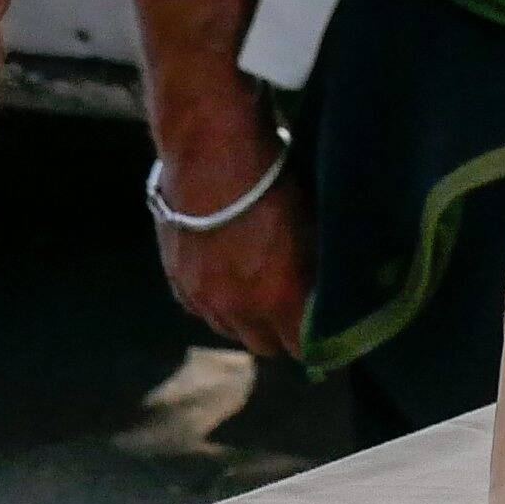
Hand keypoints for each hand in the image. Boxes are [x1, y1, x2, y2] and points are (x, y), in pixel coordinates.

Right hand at [154, 160, 312, 362]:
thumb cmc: (275, 183)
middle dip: (279, 334)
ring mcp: (203, 299)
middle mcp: (240, 311)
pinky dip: (213, 301)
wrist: (212, 154)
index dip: (315, 341)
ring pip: (229, 329)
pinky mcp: (177, 281)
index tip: (323, 328)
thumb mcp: (311, 229)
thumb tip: (327, 293)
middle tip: (290, 310)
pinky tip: (223, 278)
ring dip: (244, 319)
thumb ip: (316, 274)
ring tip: (254, 291)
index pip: (303, 349)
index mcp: (280, 301)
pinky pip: (199, 309)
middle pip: (264, 346)